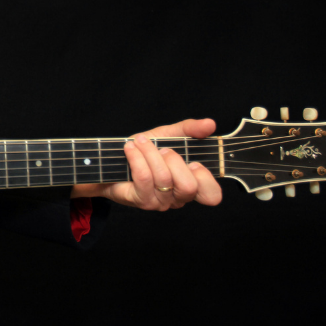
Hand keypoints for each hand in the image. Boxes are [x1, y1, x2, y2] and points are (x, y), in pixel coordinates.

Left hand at [71, 119, 222, 209]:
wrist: (113, 163)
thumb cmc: (145, 152)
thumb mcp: (169, 135)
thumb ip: (190, 129)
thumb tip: (210, 124)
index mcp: (191, 184)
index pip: (212, 196)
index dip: (206, 178)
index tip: (193, 162)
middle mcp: (178, 198)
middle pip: (188, 187)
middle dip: (174, 161)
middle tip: (163, 149)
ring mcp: (160, 202)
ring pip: (164, 178)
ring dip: (150, 153)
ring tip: (141, 142)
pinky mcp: (141, 201)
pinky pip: (144, 177)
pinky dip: (137, 157)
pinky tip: (131, 148)